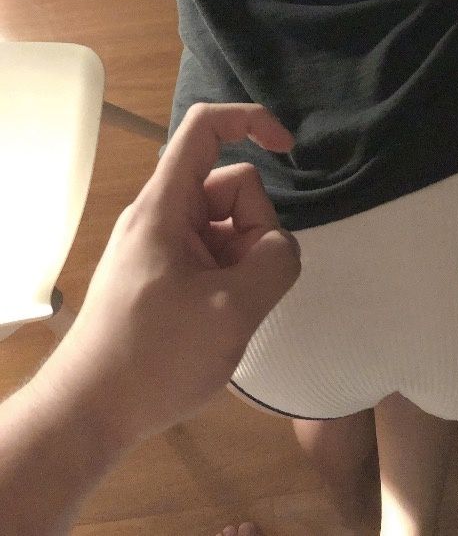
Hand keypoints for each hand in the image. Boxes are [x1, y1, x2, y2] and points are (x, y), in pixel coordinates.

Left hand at [31, 102, 300, 451]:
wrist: (89, 414)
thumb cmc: (153, 358)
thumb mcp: (231, 311)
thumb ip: (275, 263)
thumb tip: (282, 248)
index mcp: (165, 206)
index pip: (205, 129)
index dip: (250, 121)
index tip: (289, 149)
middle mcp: (163, 216)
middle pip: (232, 189)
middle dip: (257, 230)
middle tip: (244, 288)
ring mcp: (164, 248)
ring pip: (229, 228)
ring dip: (246, 262)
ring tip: (230, 313)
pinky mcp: (166, 277)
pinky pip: (216, 257)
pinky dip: (233, 279)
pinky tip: (222, 321)